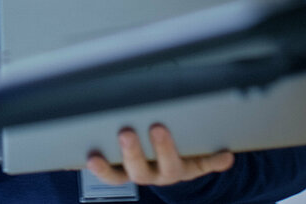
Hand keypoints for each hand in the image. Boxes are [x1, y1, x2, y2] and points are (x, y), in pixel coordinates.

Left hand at [85, 124, 234, 185]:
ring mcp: (130, 174)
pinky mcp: (115, 172)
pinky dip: (90, 168)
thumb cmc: (184, 157)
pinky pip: (101, 172)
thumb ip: (211, 158)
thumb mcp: (200, 159)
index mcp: (172, 170)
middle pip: (139, 169)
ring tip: (94, 158)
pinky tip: (78, 160)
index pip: (169, 162)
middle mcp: (150, 175)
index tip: (159, 128)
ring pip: (116, 176)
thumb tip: (227, 156)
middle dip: (132, 152)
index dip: (164, 148)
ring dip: (104, 168)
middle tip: (126, 133)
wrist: (172, 172)